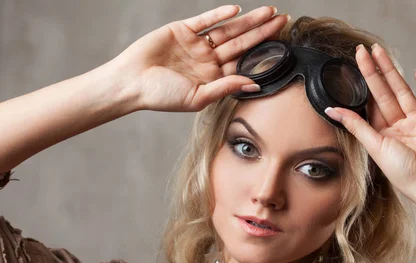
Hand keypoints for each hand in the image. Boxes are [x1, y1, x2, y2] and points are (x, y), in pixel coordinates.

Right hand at [109, 5, 288, 111]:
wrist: (131, 82)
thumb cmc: (161, 95)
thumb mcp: (198, 98)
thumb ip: (226, 88)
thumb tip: (255, 84)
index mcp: (213, 78)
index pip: (243, 63)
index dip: (263, 53)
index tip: (282, 44)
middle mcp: (208, 60)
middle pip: (241, 43)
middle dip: (263, 31)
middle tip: (284, 20)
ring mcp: (196, 44)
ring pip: (227, 30)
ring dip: (247, 21)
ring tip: (268, 12)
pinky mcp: (182, 30)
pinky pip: (205, 21)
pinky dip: (219, 14)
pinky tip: (236, 10)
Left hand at [325, 44, 415, 202]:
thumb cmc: (404, 172)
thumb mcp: (375, 146)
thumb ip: (356, 125)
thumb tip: (331, 110)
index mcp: (385, 134)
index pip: (371, 103)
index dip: (363, 84)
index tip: (353, 65)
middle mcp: (402, 126)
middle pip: (385, 92)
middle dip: (374, 71)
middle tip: (362, 50)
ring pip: (404, 90)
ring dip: (393, 71)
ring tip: (381, 52)